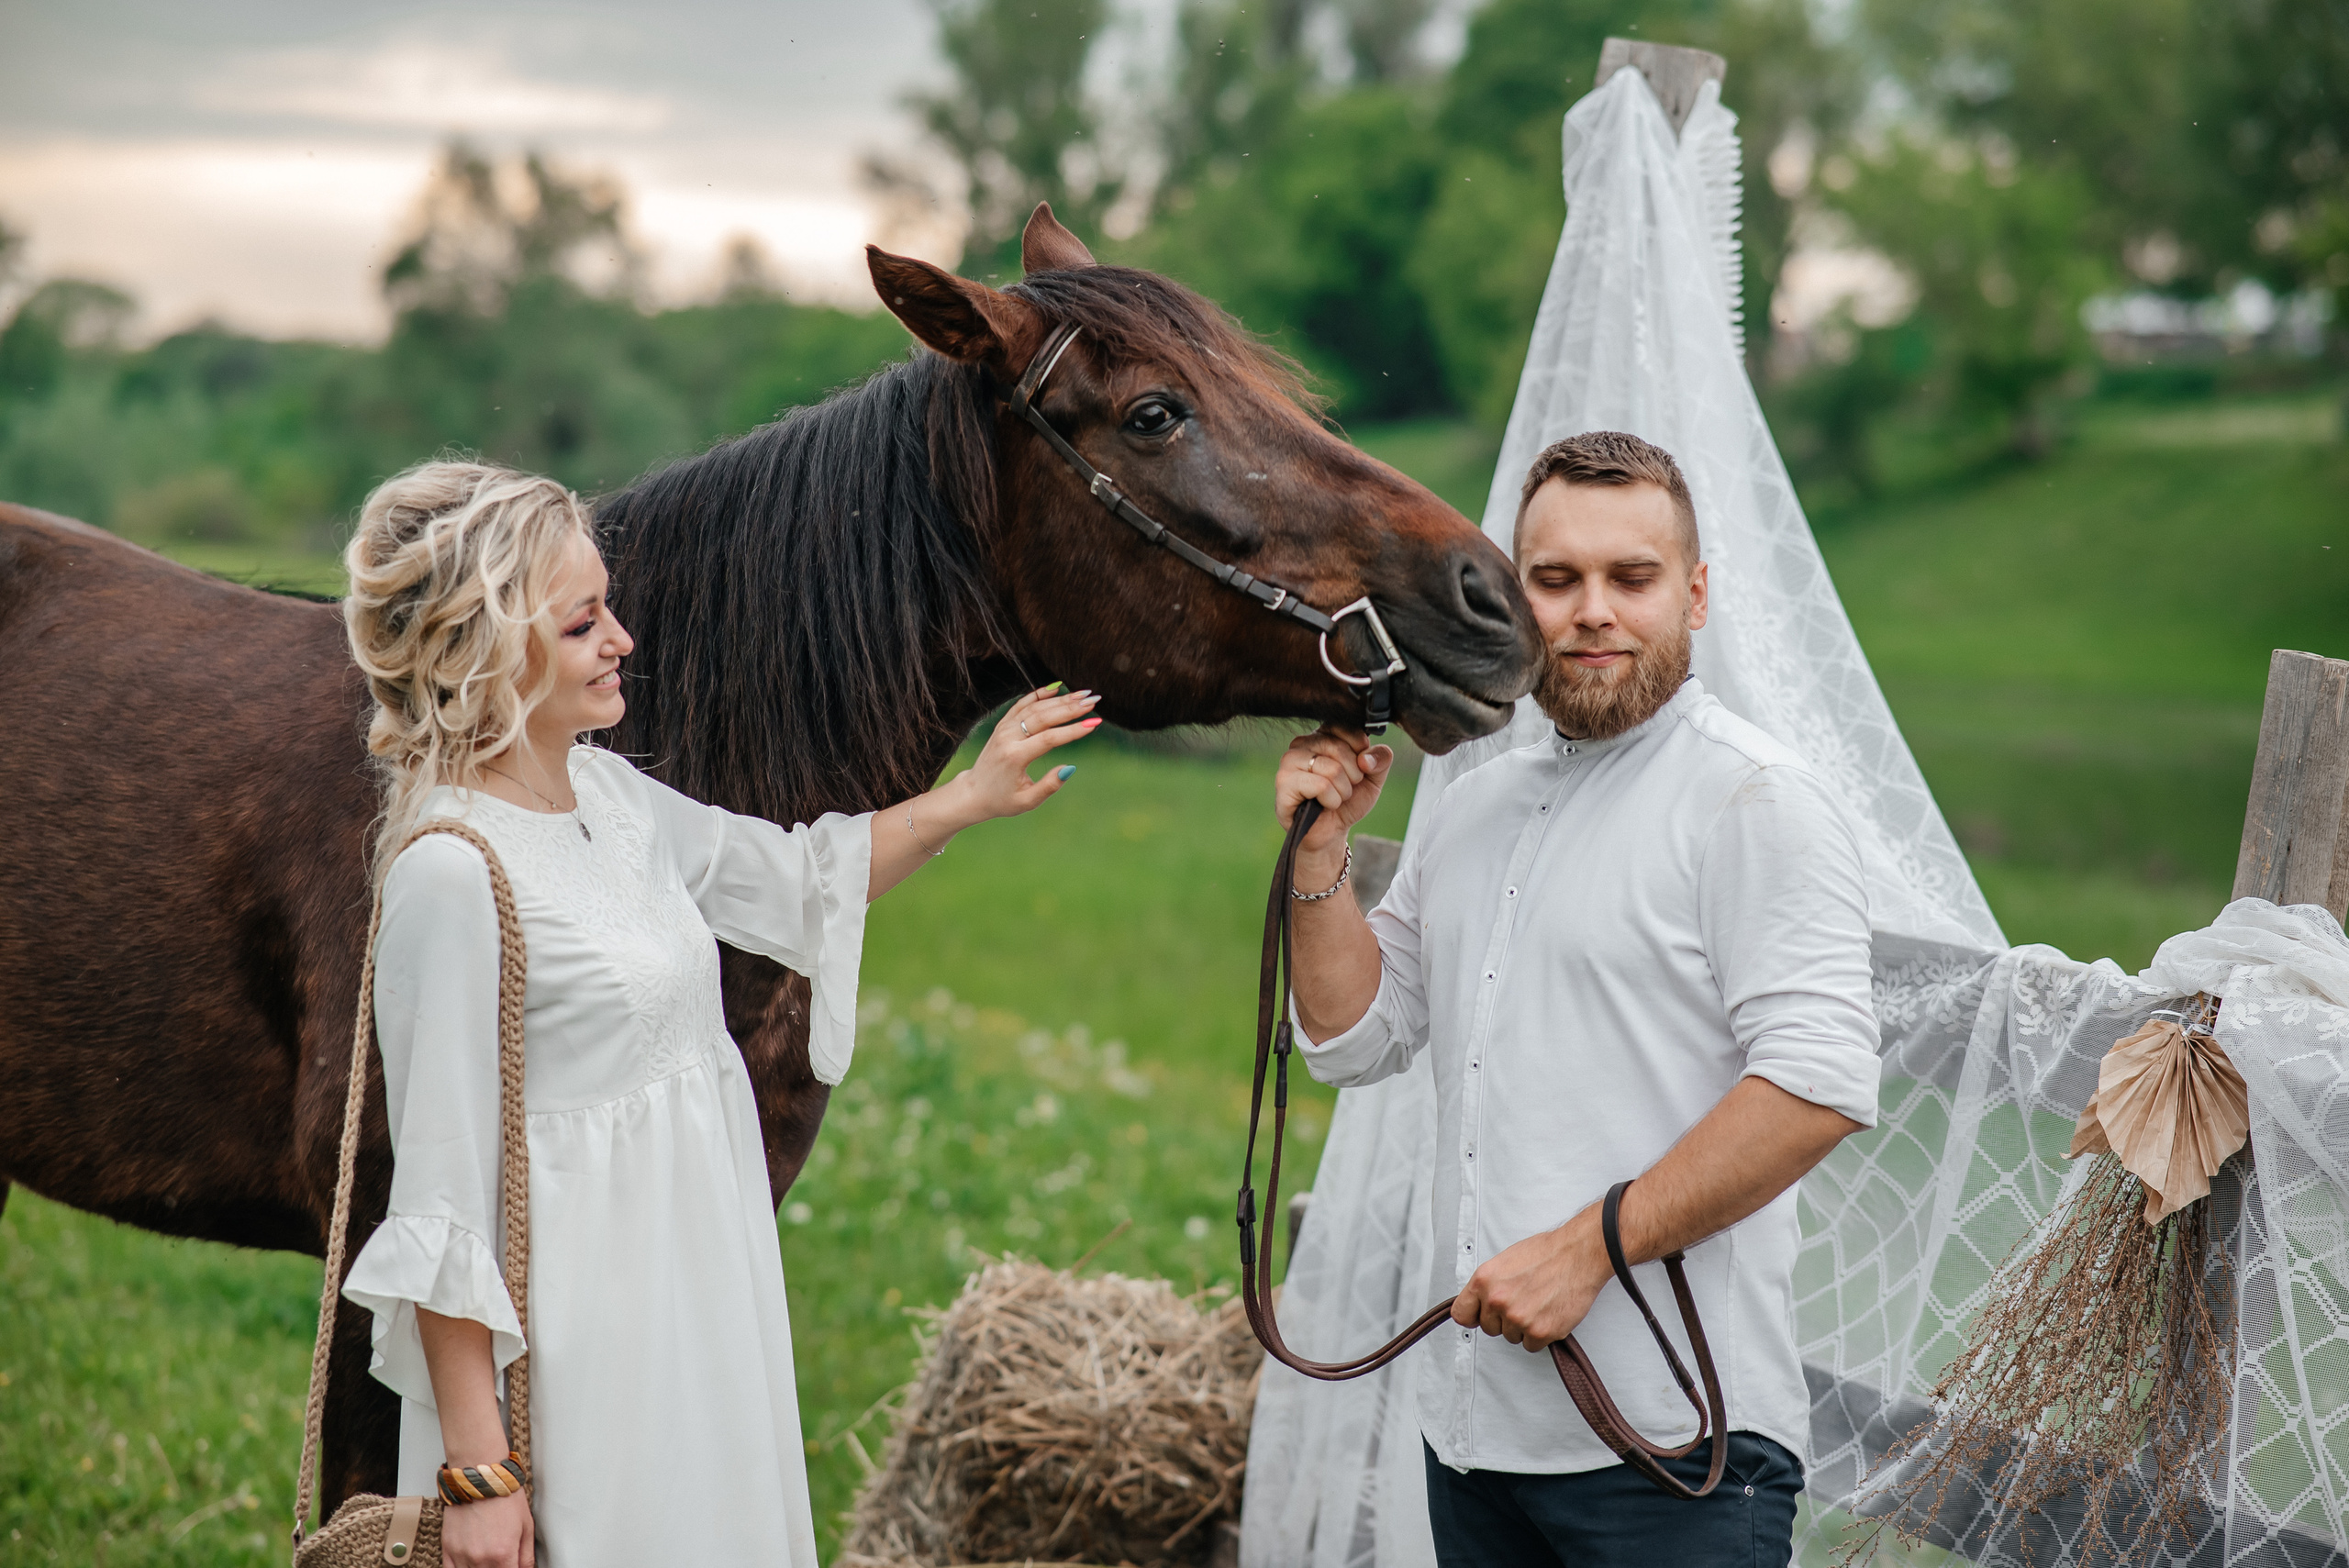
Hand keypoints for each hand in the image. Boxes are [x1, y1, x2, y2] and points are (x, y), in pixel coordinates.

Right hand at [439, 1489, 533, 1567]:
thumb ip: (526, 1555)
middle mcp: (481, 1559)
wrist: (481, 1476)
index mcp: (503, 1554)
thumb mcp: (527, 1525)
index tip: (512, 1565)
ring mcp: (462, 1555)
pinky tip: (470, 1563)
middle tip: (500, 1560)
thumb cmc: (505, 1496)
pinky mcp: (448, 1548)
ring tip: (487, 1559)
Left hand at [959, 683, 1101, 821]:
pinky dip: (1039, 694)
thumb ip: (1049, 786)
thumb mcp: (1027, 801)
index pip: (1049, 739)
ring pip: (1034, 707)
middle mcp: (1008, 738)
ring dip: (1060, 699)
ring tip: (1083, 695)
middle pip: (1043, 717)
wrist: (974, 792)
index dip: (1073, 731)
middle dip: (1071, 708)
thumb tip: (1069, 768)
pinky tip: (1057, 687)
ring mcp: (1003, 729)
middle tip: (1094, 701)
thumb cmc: (1002, 800)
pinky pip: (1022, 704)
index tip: (1094, 723)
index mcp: (1014, 757)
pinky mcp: (1002, 725)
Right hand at [1275, 726, 1392, 861]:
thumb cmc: (1348, 801)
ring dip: (1342, 792)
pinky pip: (1321, 786)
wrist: (1331, 832)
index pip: (1346, 727)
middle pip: (1339, 748)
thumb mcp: (1374, 778)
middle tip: (1345, 789)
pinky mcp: (1284, 782)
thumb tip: (1366, 758)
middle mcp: (1302, 743)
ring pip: (1332, 769)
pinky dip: (1331, 800)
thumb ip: (1381, 758)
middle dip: (1353, 776)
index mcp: (1322, 735)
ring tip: (1334, 798)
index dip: (1360, 750)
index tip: (1358, 768)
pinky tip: (1323, 805)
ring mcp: (1289, 762)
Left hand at [1450, 1208, 1611, 1352]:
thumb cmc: (1546, 1253)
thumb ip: (1489, 1285)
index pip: (1461, 1314)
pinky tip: (1548, 1314)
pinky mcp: (1540, 1332)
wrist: (1578, 1255)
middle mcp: (1497, 1300)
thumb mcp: (1504, 1261)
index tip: (1480, 1317)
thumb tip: (1480, 1301)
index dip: (1473, 1316)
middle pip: (1490, 1328)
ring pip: (1512, 1337)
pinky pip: (1531, 1345)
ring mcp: (1518, 1318)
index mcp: (1484, 1280)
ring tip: (1539, 1304)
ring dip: (1523, 1327)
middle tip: (1523, 1302)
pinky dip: (1540, 1335)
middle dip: (1504, 1320)